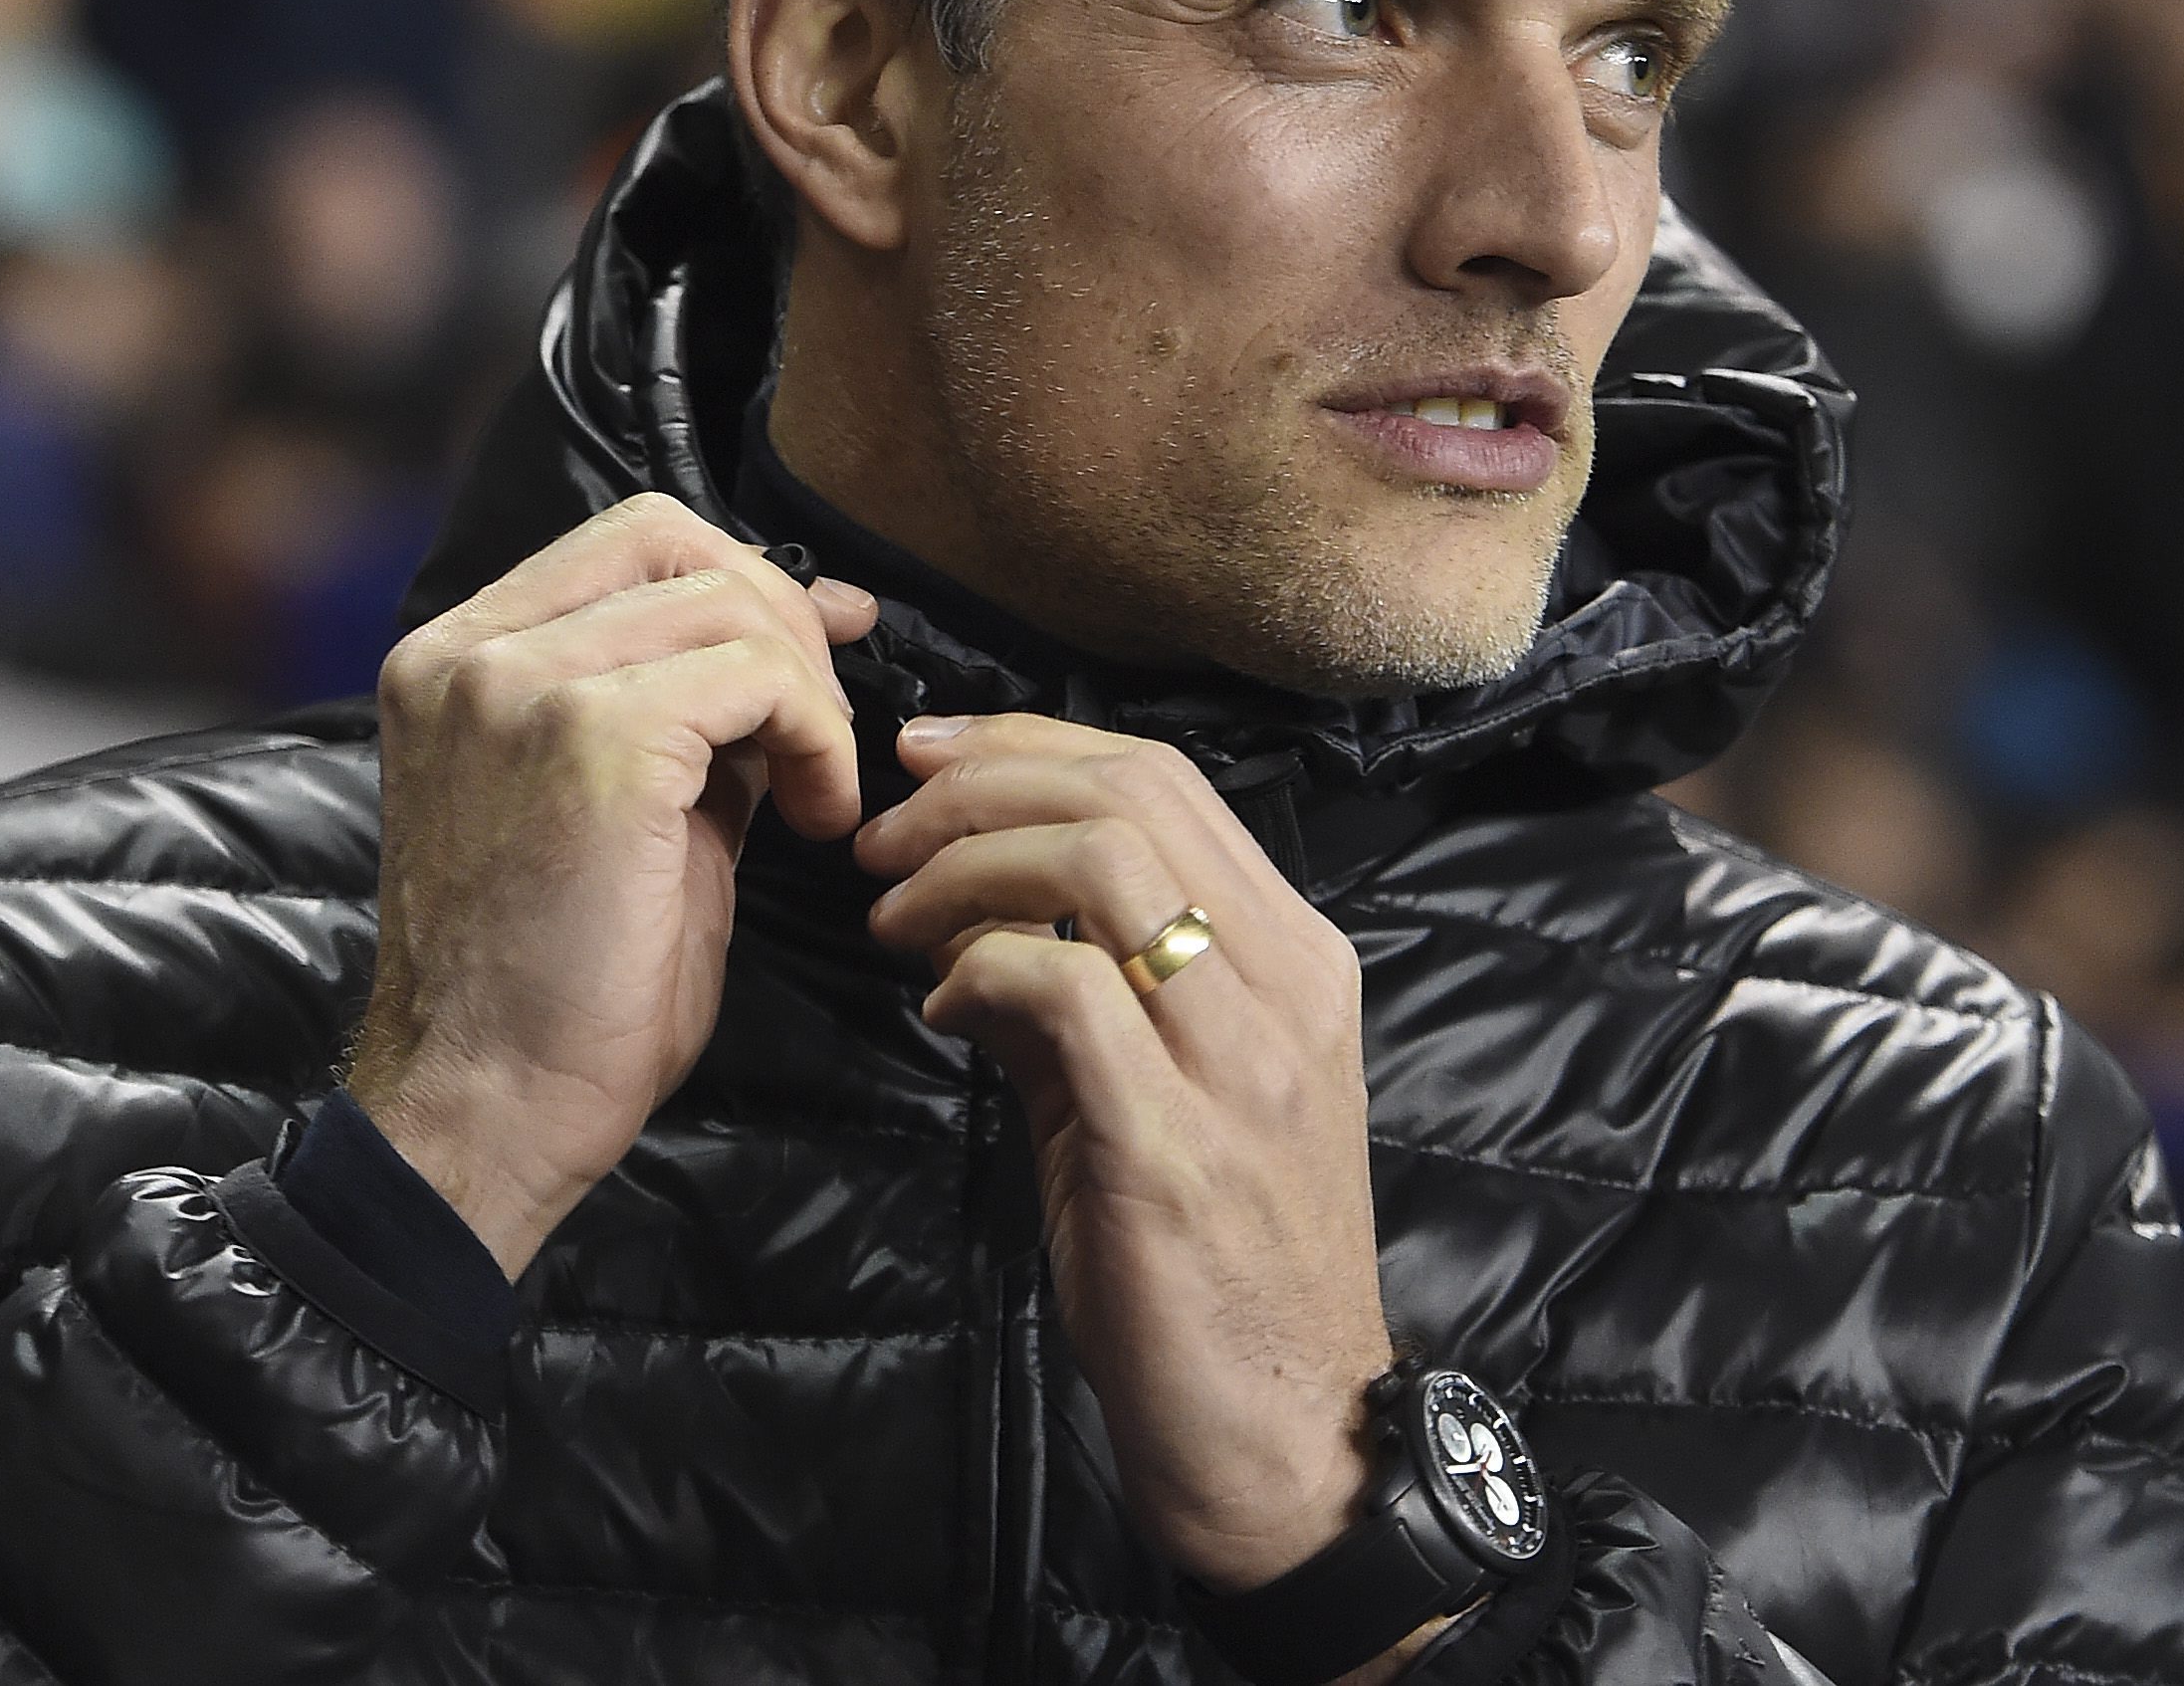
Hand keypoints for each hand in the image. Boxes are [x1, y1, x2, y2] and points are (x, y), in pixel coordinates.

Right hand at [351, 493, 876, 1276]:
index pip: (622, 540)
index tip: (819, 645)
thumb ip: (682, 710)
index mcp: (453, 659)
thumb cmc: (556, 983)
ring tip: (817, 796)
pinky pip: (756, 677)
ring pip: (726, 604)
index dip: (737, 578)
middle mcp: (468, 653)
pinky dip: (816, 736)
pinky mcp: (593, 740)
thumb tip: (801, 631)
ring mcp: (521, 687)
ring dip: (807, 694)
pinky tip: (818, 819)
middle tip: (824, 723)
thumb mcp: (617, 804)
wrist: (491, 1103)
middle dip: (777, 614)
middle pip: (670, 537)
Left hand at [855, 716, 1396, 1598]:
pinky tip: (941, 1009)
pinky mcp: (1169, 1143)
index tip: (931, 760)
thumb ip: (1091, 1007)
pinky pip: (1060, 989)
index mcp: (1299, 962)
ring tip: (893, 915)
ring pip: (1099, 863)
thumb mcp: (1172, 1107)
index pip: (1167, 780)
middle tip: (884, 831)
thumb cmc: (1226, 1276)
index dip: (1033, 745)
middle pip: (1131, 793)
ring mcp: (1237, 1063)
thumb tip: (979, 937)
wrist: (1289, 1438)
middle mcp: (1286, 989)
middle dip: (981, 784)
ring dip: (966, 865)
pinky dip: (977, 971)